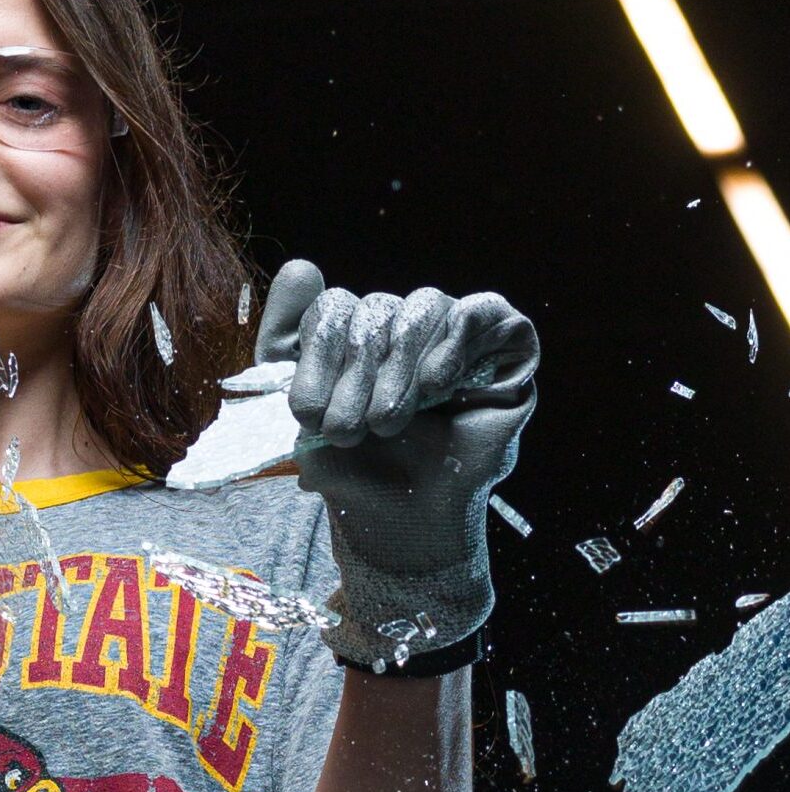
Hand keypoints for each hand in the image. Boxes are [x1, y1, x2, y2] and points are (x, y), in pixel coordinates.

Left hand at [256, 260, 538, 666]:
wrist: (409, 525)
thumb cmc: (356, 472)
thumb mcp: (303, 413)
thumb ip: (286, 343)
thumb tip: (301, 266)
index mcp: (354, 336)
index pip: (331, 307)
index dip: (316, 357)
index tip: (306, 413)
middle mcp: (402, 326)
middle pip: (373, 309)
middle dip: (353, 378)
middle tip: (347, 431)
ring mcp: (453, 332)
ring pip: (421, 306)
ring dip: (398, 372)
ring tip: (388, 423)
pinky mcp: (505, 344)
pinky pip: (480, 312)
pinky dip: (452, 346)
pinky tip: (437, 389)